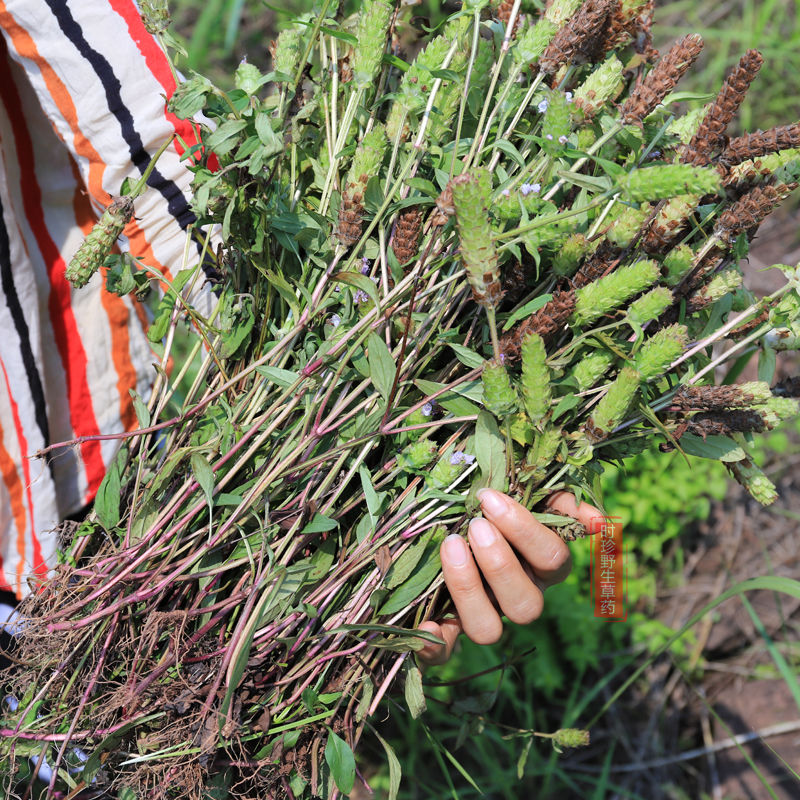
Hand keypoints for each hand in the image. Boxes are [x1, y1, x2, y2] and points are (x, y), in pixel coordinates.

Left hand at [416, 488, 600, 664]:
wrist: (456, 510)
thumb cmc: (497, 500)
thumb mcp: (531, 492)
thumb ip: (563, 501)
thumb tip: (598, 523)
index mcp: (545, 568)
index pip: (551, 559)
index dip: (523, 530)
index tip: (489, 499)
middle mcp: (520, 596)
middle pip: (525, 605)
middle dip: (499, 563)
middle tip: (475, 526)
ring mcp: (487, 614)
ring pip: (488, 629)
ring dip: (468, 590)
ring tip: (450, 545)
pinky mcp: (450, 627)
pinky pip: (445, 653)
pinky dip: (434, 647)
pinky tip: (424, 624)